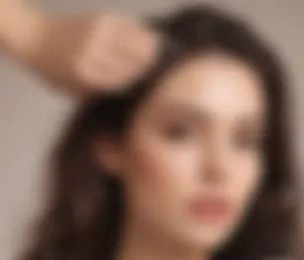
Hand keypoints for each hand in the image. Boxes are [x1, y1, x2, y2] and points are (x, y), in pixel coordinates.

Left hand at [3, 7, 162, 95]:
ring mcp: (99, 32)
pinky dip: (145, 36)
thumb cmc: (56, 74)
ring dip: (153, 52)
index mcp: (87, 74)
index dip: (140, 85)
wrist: (35, 39)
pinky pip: (133, 28)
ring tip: (162, 59)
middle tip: (163, 75)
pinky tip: (154, 42)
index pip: (125, 81)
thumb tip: (135, 91)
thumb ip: (103, 91)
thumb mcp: (76, 92)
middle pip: (135, 62)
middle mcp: (95, 51)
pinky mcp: (103, 18)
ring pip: (138, 43)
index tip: (153, 89)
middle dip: (150, 69)